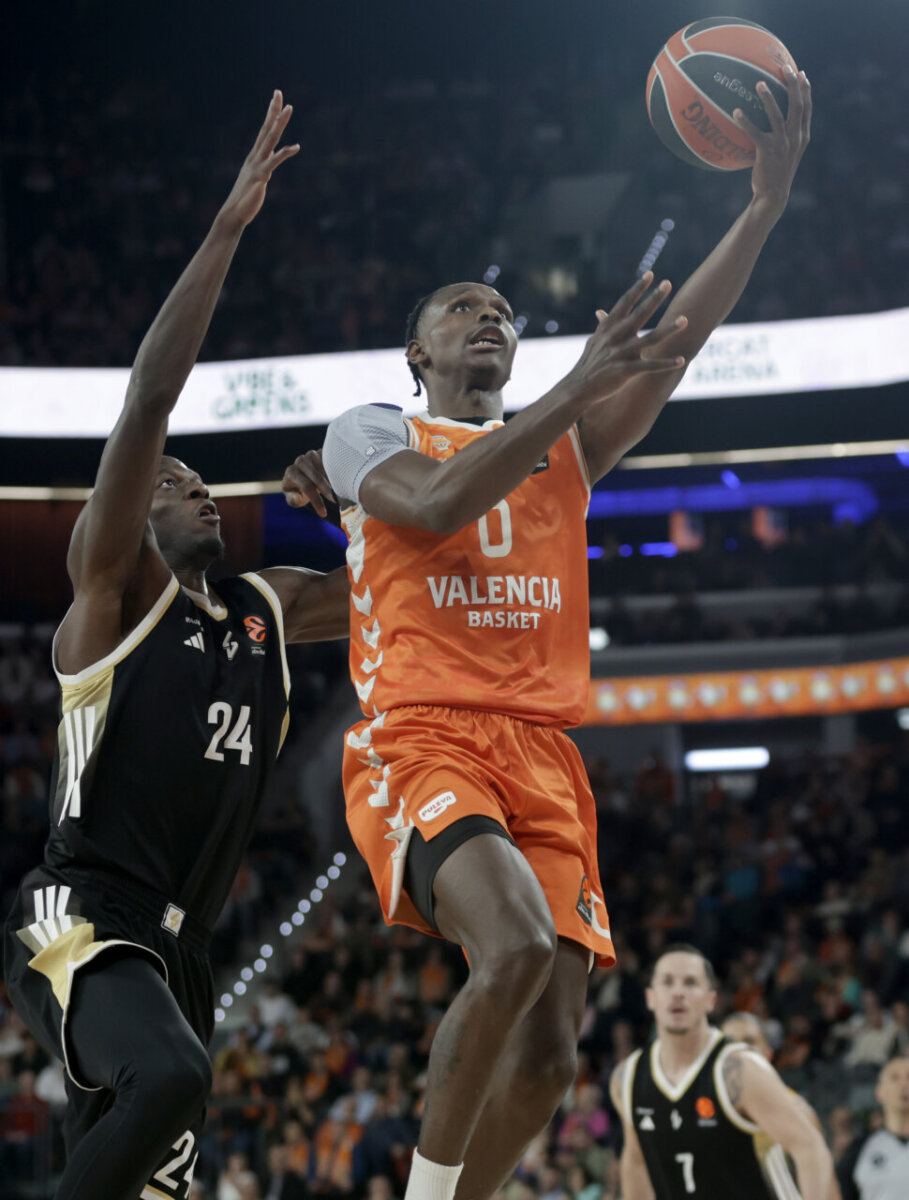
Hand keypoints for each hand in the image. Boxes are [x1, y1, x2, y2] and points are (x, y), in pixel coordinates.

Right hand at [219, 90, 299, 228]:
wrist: (234, 214)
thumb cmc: (245, 200)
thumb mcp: (255, 181)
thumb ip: (262, 169)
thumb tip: (268, 164)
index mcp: (254, 157)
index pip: (264, 131)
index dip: (270, 115)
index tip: (275, 99)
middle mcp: (255, 157)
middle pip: (266, 129)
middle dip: (273, 110)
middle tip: (278, 92)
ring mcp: (258, 164)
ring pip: (270, 139)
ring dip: (279, 122)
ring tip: (289, 107)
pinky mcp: (262, 175)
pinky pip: (275, 161)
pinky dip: (286, 153)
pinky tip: (297, 146)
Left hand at [282, 450, 336, 517]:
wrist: (305, 478)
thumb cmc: (299, 491)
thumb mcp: (295, 498)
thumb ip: (293, 500)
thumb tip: (298, 498)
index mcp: (291, 472)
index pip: (306, 486)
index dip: (316, 500)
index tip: (324, 513)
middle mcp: (300, 461)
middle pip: (315, 475)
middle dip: (326, 488)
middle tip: (335, 500)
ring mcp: (311, 455)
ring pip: (324, 466)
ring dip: (333, 478)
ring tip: (340, 490)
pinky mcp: (322, 452)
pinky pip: (331, 459)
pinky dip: (337, 470)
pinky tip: (342, 480)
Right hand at [563, 272, 686, 405]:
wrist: (579, 387)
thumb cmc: (589, 363)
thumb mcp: (594, 341)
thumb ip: (602, 326)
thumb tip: (600, 312)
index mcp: (609, 327)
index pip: (625, 303)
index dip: (637, 288)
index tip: (650, 274)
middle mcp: (615, 337)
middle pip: (639, 314)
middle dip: (654, 299)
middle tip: (667, 283)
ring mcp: (621, 353)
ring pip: (650, 339)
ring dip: (669, 329)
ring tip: (684, 320)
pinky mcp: (625, 371)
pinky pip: (650, 366)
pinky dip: (666, 364)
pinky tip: (681, 360)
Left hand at [734, 66, 810, 214]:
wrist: (773, 196)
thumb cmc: (776, 175)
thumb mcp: (786, 155)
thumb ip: (785, 138)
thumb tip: (772, 124)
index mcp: (802, 137)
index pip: (807, 108)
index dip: (805, 89)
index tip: (801, 73)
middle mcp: (795, 138)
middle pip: (797, 105)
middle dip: (793, 84)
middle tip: (785, 67)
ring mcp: (783, 144)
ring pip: (777, 115)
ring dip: (768, 98)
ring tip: (759, 83)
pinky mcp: (767, 152)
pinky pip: (755, 133)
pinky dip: (745, 122)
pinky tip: (736, 112)